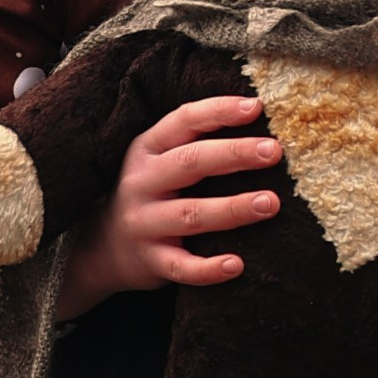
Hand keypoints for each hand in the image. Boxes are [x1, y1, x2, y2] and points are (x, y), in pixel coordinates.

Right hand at [55, 93, 281, 321]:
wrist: (104, 246)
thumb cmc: (151, 193)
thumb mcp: (159, 159)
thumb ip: (196, 141)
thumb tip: (257, 118)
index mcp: (147, 149)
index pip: (183, 121)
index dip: (218, 111)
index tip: (256, 107)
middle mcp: (142, 182)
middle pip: (190, 162)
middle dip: (234, 154)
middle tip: (273, 151)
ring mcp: (144, 223)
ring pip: (191, 214)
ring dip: (232, 208)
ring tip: (270, 203)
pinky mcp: (150, 261)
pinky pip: (181, 267)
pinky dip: (208, 269)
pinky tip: (237, 265)